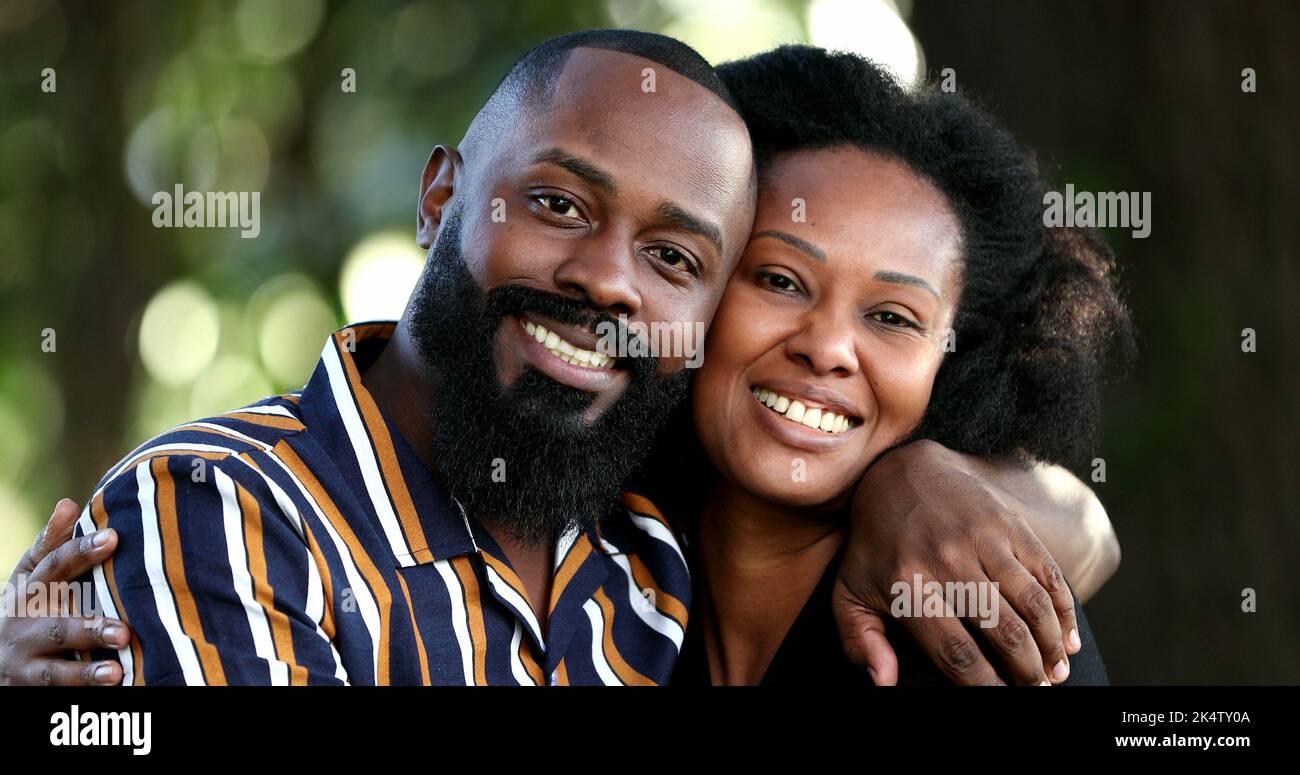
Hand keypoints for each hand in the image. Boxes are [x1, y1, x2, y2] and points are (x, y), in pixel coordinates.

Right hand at [0, 499, 129, 684]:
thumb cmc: (29, 607)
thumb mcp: (32, 577)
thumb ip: (52, 545)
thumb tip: (69, 503)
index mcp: (27, 587)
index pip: (52, 564)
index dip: (80, 550)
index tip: (114, 537)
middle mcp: (21, 621)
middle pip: (55, 621)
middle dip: (88, 626)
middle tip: (124, 629)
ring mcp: (22, 656)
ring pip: (55, 663)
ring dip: (86, 665)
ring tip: (117, 664)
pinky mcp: (27, 685)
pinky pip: (56, 688)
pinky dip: (81, 687)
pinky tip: (111, 684)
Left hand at [832, 440, 1081, 684]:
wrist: (901, 473)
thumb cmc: (875, 545)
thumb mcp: (849, 591)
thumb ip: (859, 641)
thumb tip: (883, 683)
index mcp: (909, 585)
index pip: (956, 652)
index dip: (984, 686)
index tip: (1000, 700)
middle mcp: (948, 561)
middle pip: (1003, 633)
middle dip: (1026, 673)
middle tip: (1033, 690)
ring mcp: (983, 539)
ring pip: (1032, 605)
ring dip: (1051, 647)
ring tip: (1054, 673)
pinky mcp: (1009, 524)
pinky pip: (1048, 573)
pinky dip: (1064, 611)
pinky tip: (1067, 639)